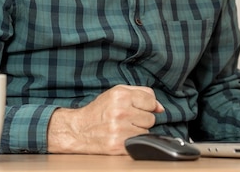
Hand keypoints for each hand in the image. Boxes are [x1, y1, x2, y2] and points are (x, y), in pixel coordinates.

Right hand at [47, 85, 164, 154]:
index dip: (145, 105)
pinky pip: (140, 143)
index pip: (151, 100)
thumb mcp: (117, 93)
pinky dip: (133, 141)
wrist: (78, 130)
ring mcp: (120, 129)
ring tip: (122, 128)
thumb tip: (161, 107)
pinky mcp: (119, 145)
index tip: (135, 108)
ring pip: (146, 131)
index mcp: (120, 95)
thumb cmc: (100, 111)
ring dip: (137, 131)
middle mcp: (121, 111)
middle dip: (141, 119)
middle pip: (151, 118)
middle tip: (125, 119)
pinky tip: (121, 137)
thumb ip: (142, 93)